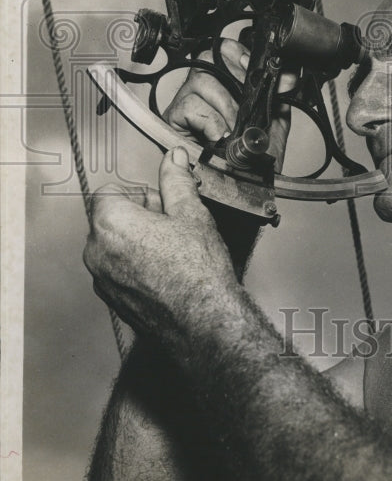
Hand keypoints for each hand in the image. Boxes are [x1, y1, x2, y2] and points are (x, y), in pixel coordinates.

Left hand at [84, 147, 242, 346]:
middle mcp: (97, 251)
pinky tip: (166, 270)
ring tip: (172, 249)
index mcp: (111, 222)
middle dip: (138, 216)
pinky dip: (135, 265)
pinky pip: (117, 270)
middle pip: (110, 218)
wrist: (204, 319)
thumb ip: (176, 181)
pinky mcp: (111, 299)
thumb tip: (173, 160)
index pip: (109, 191)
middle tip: (171, 224)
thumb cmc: (198, 271)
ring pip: (114, 245)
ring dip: (137, 241)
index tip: (159, 201)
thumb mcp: (191, 213)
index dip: (138, 192)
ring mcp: (102, 278)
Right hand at [162, 38, 295, 169]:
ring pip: (201, 81)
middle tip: (246, 109)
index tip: (254, 71)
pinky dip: (210, 120)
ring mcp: (187, 102)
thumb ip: (280, 94)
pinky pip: (189, 106)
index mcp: (228, 84)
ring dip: (225, 107)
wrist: (246, 189)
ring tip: (235, 129)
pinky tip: (219, 136)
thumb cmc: (256, 161)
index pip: (226, 50)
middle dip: (234, 81)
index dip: (239, 55)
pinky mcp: (174, 119)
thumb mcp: (275, 121)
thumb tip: (287, 74)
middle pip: (209, 58)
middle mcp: (205, 89)